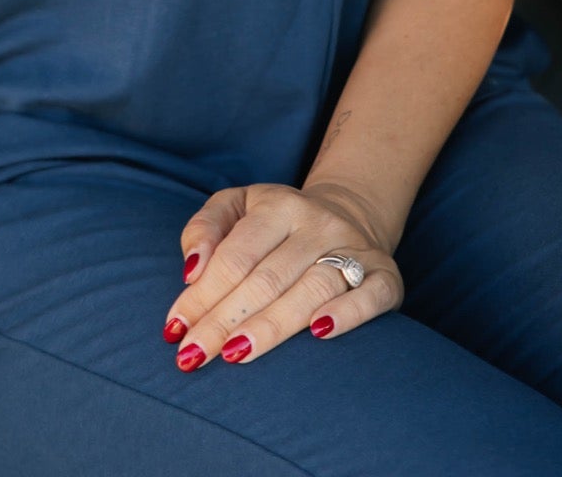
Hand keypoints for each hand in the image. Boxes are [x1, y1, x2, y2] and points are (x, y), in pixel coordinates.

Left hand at [160, 180, 403, 369]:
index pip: (235, 256)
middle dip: (225, 320)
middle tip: (193, 356)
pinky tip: (319, 334)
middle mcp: (318, 224)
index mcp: (278, 206)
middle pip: (267, 278)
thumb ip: (204, 228)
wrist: (350, 212)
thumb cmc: (275, 223)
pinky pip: (371, 296)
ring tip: (236, 354)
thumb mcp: (236, 206)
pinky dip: (348, 315)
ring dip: (272, 326)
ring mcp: (355, 249)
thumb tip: (191, 271)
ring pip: (311, 290)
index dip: (203, 294)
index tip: (174, 330)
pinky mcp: (387, 276)